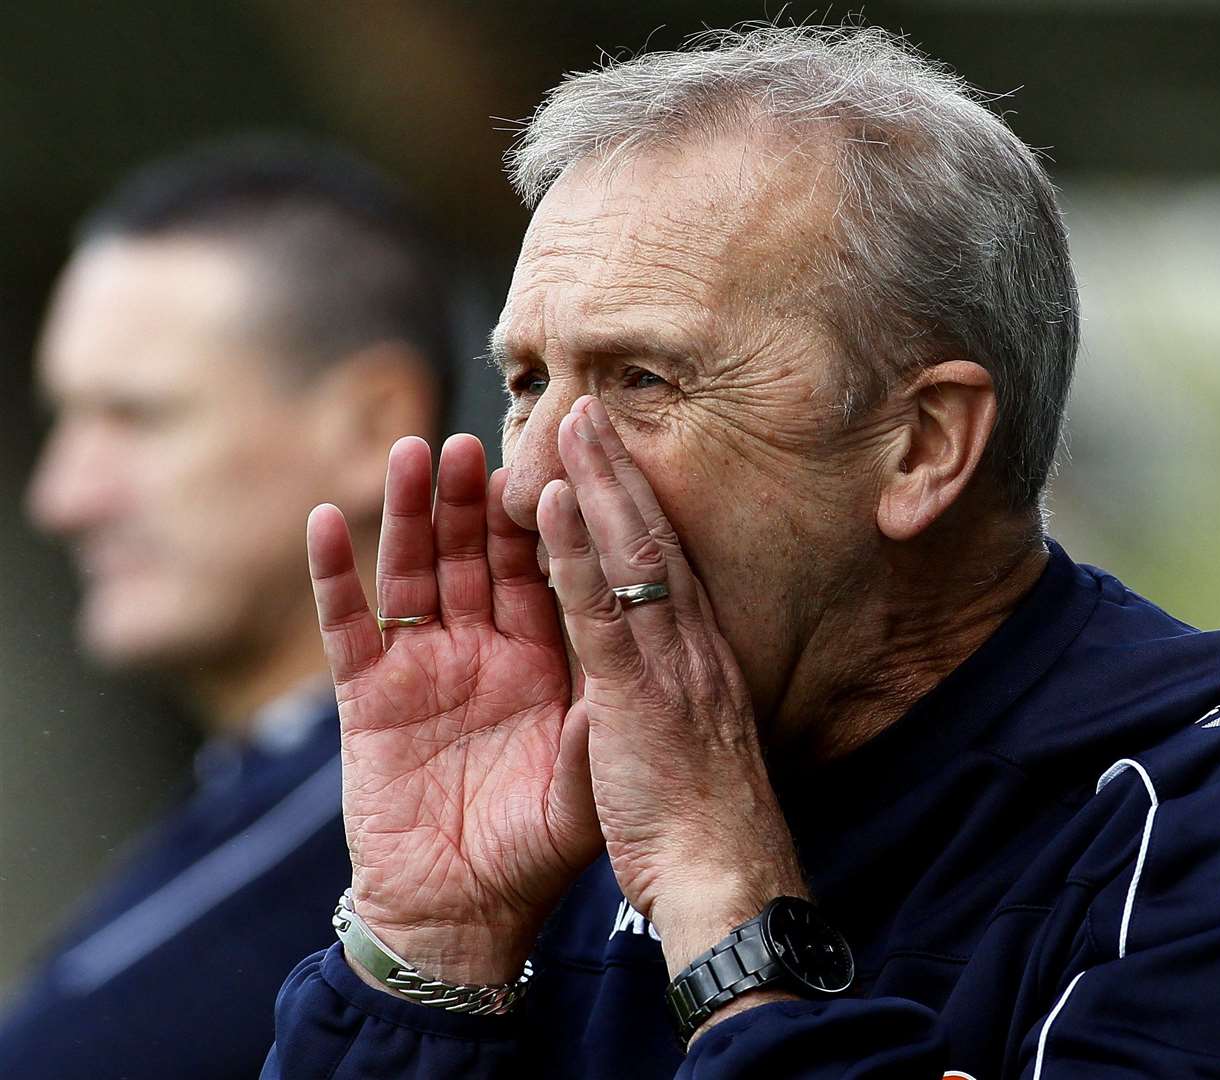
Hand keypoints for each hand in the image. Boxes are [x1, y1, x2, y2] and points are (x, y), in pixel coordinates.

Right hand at [307, 434, 600, 983]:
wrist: (465, 915)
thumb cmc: (535, 853)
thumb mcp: (583, 786)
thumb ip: (600, 723)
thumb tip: (633, 658)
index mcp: (543, 662)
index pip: (544, 573)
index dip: (545, 521)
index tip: (554, 462)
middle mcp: (484, 651)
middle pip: (477, 555)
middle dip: (474, 499)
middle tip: (473, 441)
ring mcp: (423, 667)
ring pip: (415, 570)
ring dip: (411, 514)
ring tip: (413, 453)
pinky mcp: (367, 696)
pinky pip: (349, 624)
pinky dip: (336, 574)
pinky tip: (329, 522)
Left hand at [537, 397, 806, 975]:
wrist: (727, 880)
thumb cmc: (705, 825)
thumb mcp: (691, 750)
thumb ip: (675, 702)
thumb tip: (662, 681)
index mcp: (697, 661)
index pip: (665, 566)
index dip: (638, 507)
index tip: (616, 459)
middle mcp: (690, 648)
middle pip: (652, 539)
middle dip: (620, 470)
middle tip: (593, 406)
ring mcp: (667, 666)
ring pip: (633, 555)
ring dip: (601, 483)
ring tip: (575, 420)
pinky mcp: (638, 695)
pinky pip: (601, 611)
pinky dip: (580, 550)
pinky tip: (557, 500)